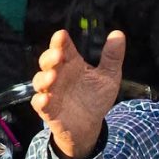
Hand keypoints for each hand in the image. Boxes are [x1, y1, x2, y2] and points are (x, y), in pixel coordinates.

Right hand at [33, 29, 126, 158]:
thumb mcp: (108, 76)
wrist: (89, 125)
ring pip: (40, 81)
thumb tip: (118, 34)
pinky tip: (46, 99)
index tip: (61, 35)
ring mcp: (52, 92)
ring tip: (53, 76)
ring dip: (44, 78)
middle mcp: (59, 75)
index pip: (64, 48)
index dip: (61, 41)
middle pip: (48, 62)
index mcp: (72, 64)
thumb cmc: (95, 97)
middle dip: (50, 57)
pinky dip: (41, 101)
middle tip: (58, 55)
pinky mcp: (48, 110)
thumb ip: (112, 57)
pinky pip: (40, 104)